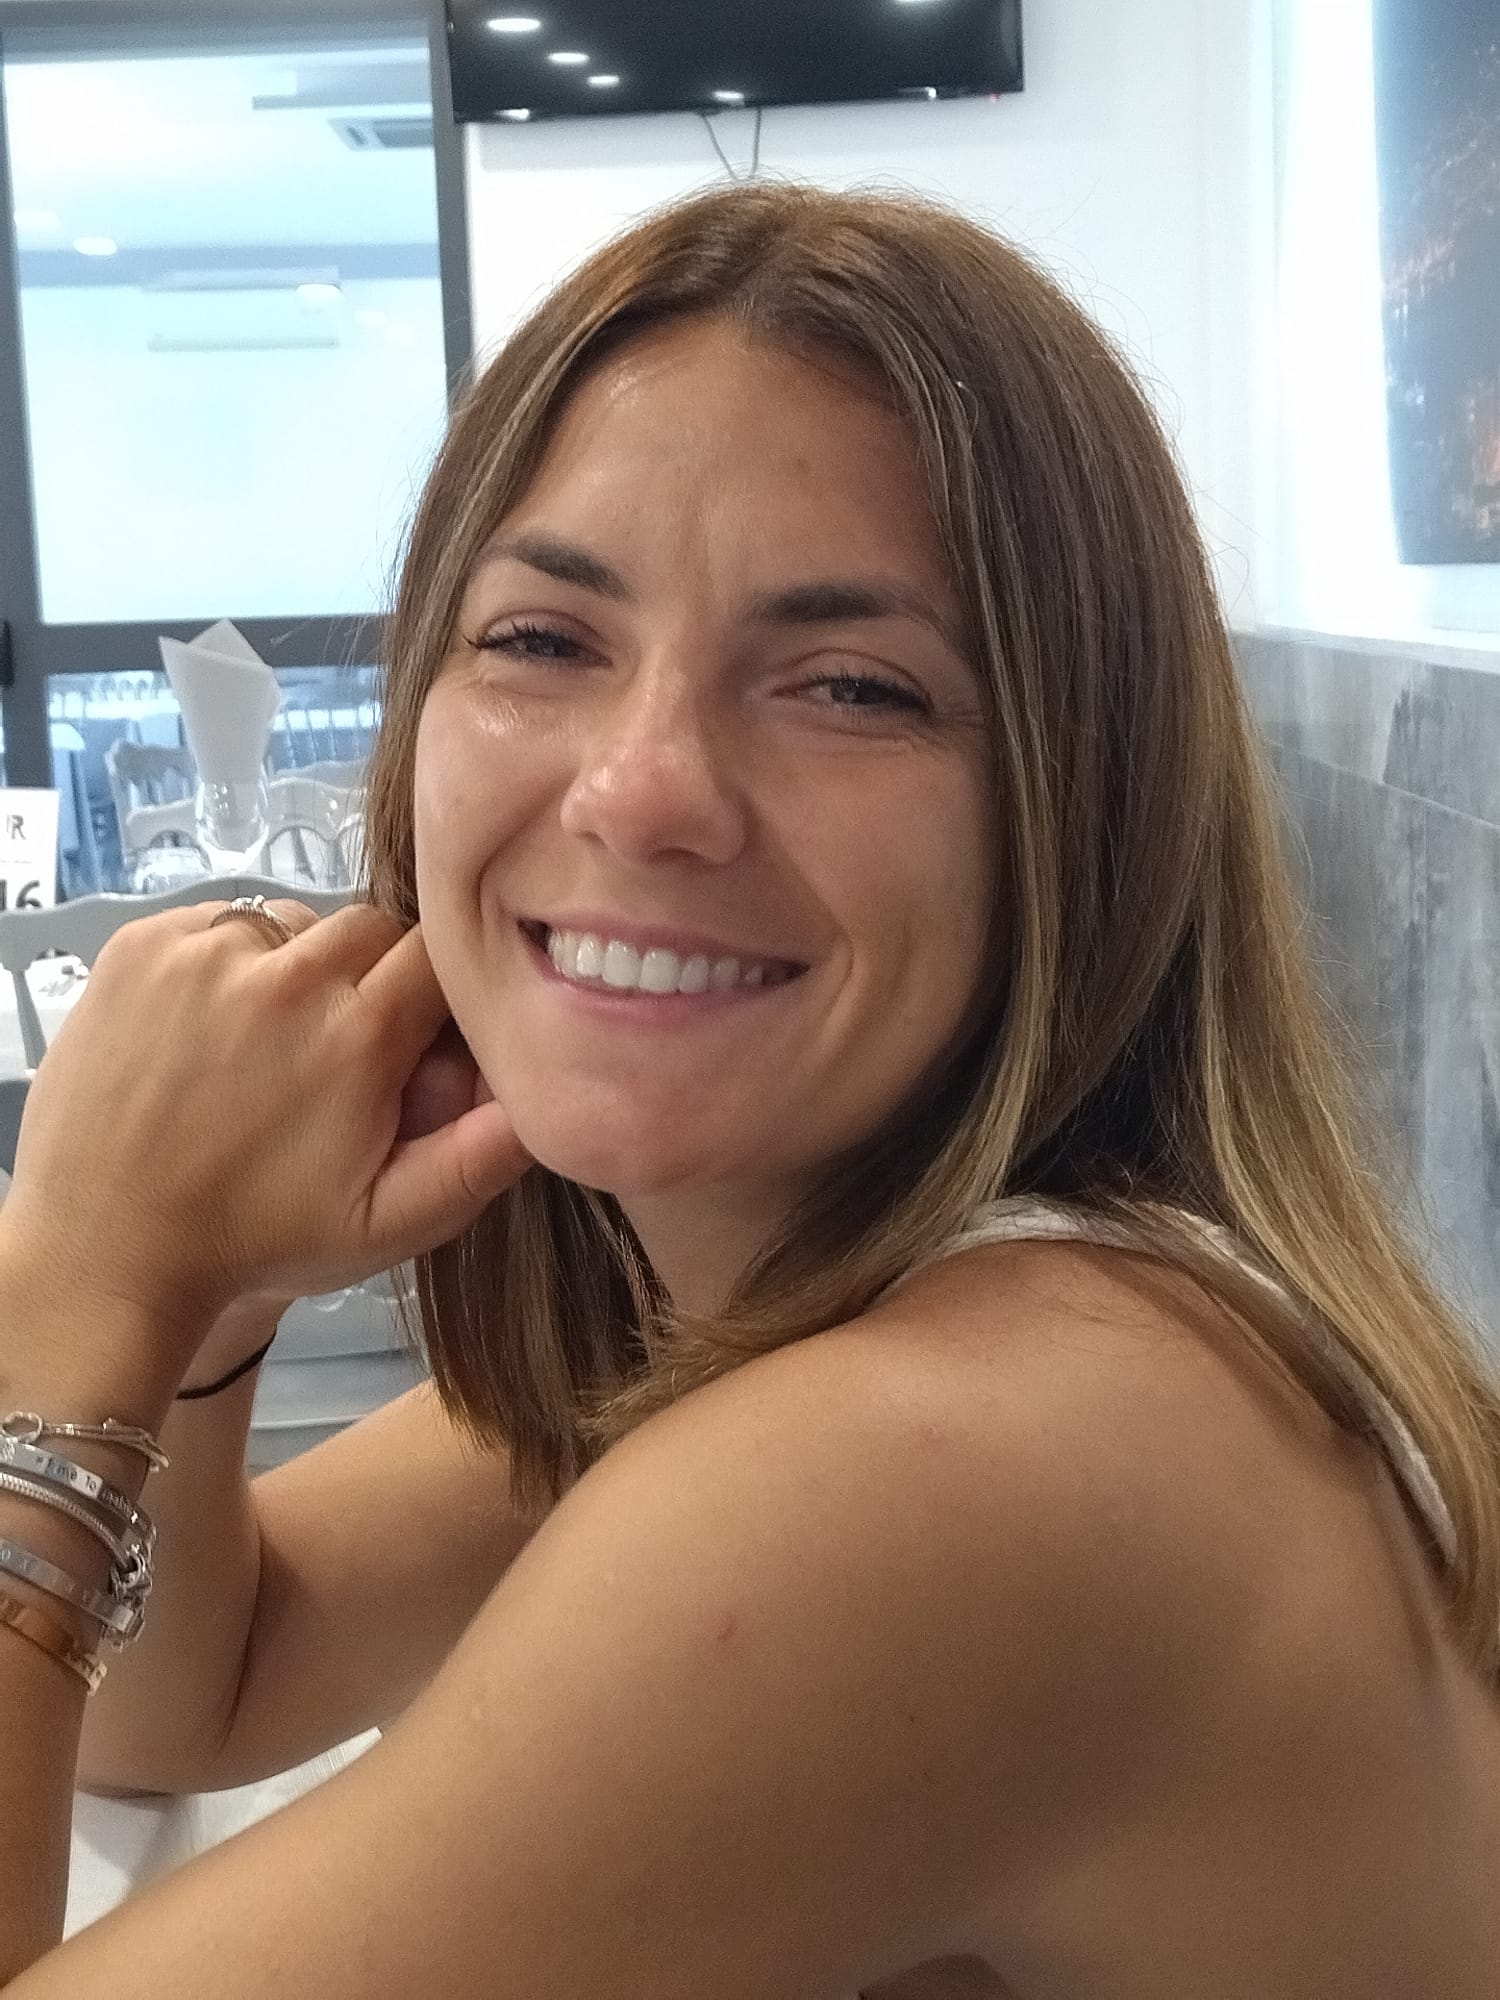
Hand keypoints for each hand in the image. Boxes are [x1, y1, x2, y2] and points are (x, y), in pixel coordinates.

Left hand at [0, 899, 532, 1348]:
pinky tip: (218, 1028)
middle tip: (349, 1045)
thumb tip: (549, 1102)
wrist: (105, 1250)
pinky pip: (219, 922)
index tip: (420, 1037)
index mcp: (356, 1035)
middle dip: (375, 976)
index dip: (440, 991)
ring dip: (300, 966)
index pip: (439, 955)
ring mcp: (204, 952)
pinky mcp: (143, 946)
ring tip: (276, 1039)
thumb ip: (478, 1160)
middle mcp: (284, 974)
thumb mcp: (387, 1225)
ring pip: (294, 920)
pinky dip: (231, 961)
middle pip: (370, 928)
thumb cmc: (257, 1241)